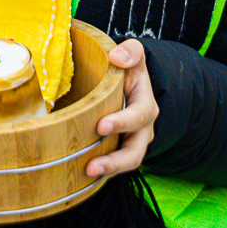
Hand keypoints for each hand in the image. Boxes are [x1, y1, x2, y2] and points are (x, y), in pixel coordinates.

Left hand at [85, 39, 158, 178]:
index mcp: (145, 105)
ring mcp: (132, 142)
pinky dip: (101, 171)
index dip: (122, 122)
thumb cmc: (128, 70)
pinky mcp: (119, 150)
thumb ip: (131, 52)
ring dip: (108, 170)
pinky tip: (80, 175)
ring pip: (126, 162)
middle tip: (93, 164)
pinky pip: (113, 164)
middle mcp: (142, 128)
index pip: (138, 116)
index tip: (101, 126)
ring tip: (88, 172)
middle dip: (115, 160)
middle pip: (134, 151)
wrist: (129, 84)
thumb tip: (117, 56)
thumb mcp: (134, 56)